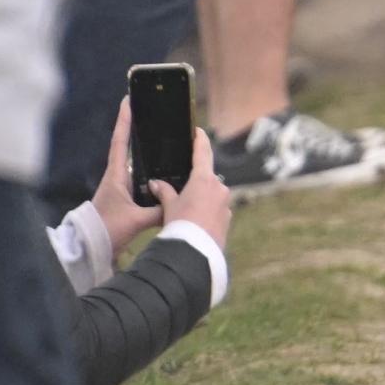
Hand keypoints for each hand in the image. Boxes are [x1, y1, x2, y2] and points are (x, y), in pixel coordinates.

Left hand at [91, 98, 162, 251]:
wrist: (89, 250)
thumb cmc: (106, 231)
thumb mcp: (135, 220)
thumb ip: (159, 211)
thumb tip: (180, 203)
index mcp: (116, 176)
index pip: (120, 142)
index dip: (124, 121)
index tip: (127, 101)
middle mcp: (118, 179)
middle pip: (130, 149)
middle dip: (138, 132)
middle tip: (150, 113)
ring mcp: (121, 190)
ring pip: (139, 167)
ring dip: (149, 156)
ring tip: (166, 142)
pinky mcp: (126, 201)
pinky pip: (143, 183)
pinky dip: (154, 178)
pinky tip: (167, 179)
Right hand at [150, 128, 234, 255]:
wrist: (195, 252)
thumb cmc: (180, 225)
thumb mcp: (169, 206)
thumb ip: (164, 192)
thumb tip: (156, 183)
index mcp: (204, 179)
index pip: (203, 152)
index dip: (200, 140)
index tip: (198, 131)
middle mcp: (219, 187)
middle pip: (207, 177)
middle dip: (196, 181)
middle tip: (182, 187)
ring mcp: (226, 203)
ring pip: (212, 195)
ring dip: (201, 199)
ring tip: (186, 211)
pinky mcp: (228, 218)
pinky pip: (216, 209)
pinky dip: (207, 212)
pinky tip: (195, 222)